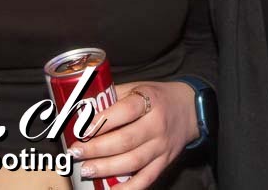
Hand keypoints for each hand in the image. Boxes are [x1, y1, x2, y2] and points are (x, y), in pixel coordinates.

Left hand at [71, 80, 198, 187]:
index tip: (81, 128)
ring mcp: (162, 146)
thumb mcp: (137, 88)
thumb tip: (83, 108)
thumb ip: (113, 97)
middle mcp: (157, 125)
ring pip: (133, 161)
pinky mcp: (164, 162)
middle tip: (76, 152)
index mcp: (149, 101)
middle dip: (97, 148)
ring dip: (107, 167)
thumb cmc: (158, 97)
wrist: (191, 109)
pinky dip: (129, 187)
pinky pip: (146, 178)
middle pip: (125, 140)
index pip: (124, 111)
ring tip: (86, 169)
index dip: (102, 121)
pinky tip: (111, 189)